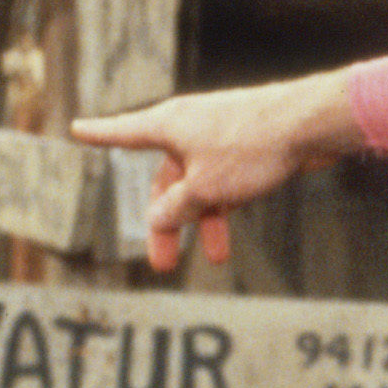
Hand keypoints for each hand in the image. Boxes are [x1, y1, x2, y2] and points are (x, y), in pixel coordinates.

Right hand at [70, 71, 361, 271]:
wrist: (311, 124)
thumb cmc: (252, 147)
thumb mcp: (204, 188)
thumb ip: (175, 208)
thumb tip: (159, 217)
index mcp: (169, 125)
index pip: (122, 132)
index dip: (98, 134)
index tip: (76, 127)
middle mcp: (190, 126)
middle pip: (165, 178)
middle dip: (165, 222)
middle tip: (163, 263)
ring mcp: (220, 135)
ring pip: (199, 184)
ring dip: (202, 221)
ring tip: (214, 258)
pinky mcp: (248, 144)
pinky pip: (224, 179)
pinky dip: (223, 204)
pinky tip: (231, 231)